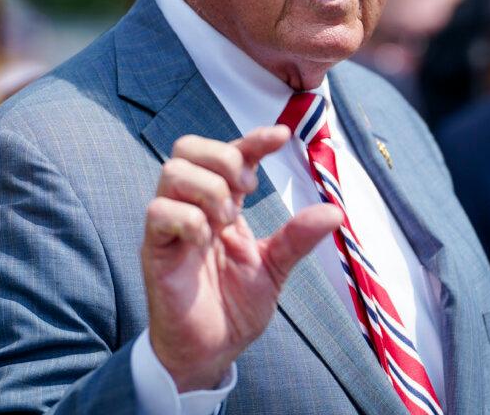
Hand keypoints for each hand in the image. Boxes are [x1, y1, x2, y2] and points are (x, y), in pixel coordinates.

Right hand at [142, 125, 341, 391]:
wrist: (210, 352)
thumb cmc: (234, 308)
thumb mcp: (274, 268)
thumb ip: (297, 238)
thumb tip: (335, 212)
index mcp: (220, 205)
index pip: (229, 153)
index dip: (253, 139)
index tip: (281, 137)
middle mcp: (192, 207)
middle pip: (188, 147)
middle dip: (224, 157)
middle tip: (247, 190)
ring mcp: (170, 226)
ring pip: (172, 171)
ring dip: (208, 188)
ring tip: (227, 220)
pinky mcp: (154, 249)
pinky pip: (158, 212)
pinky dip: (187, 217)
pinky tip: (206, 239)